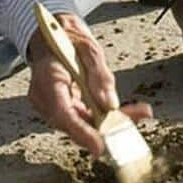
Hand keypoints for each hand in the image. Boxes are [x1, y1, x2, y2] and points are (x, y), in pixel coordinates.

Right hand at [25, 12, 152, 156]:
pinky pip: (81, 118)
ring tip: (138, 113)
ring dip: (108, 123)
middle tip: (135, 121)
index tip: (100, 146)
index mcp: (47, 78)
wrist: (50, 35)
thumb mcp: (88, 49)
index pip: (62, 114)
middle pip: (74, 123)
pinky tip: (124, 113)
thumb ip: (99, 76)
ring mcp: (50, 105)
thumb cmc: (66, 38)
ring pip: (80, 124)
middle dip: (105, 128)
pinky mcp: (60, 108)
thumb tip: (110, 104)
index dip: (82, 133)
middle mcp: (44, 97)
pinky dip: (102, 118)